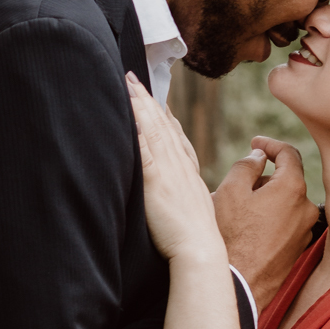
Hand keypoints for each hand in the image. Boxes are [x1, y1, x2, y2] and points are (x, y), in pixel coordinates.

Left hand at [127, 74, 225, 264]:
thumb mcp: (192, 207)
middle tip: (135, 78)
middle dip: (148, 100)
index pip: (175, 135)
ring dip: (141, 105)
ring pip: (154, 129)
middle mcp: (180, 165)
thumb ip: (182, 193)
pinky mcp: (156, 181)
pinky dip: (138, 129)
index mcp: (188, 171)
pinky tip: (131, 114)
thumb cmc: (194, 237)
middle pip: (163, 124)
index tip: (157, 98)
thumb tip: (174, 191)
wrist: (200, 250)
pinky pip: (144, 149)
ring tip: (129, 84)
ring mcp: (169, 170)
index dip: (165, 114)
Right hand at [212, 137, 319, 313]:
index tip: (255, 144)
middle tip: (236, 185)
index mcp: (293, 189)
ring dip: (264, 200)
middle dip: (262, 178)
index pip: (289, 154)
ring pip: (285, 204)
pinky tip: (246, 229)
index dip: (270, 145)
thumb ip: (247, 165)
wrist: (237, 285)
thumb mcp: (231, 190)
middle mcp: (306, 209)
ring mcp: (304, 232)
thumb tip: (259, 157)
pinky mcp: (297, 250)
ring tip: (236, 211)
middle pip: (286, 180)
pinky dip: (269, 219)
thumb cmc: (230, 236)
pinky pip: (284, 224)